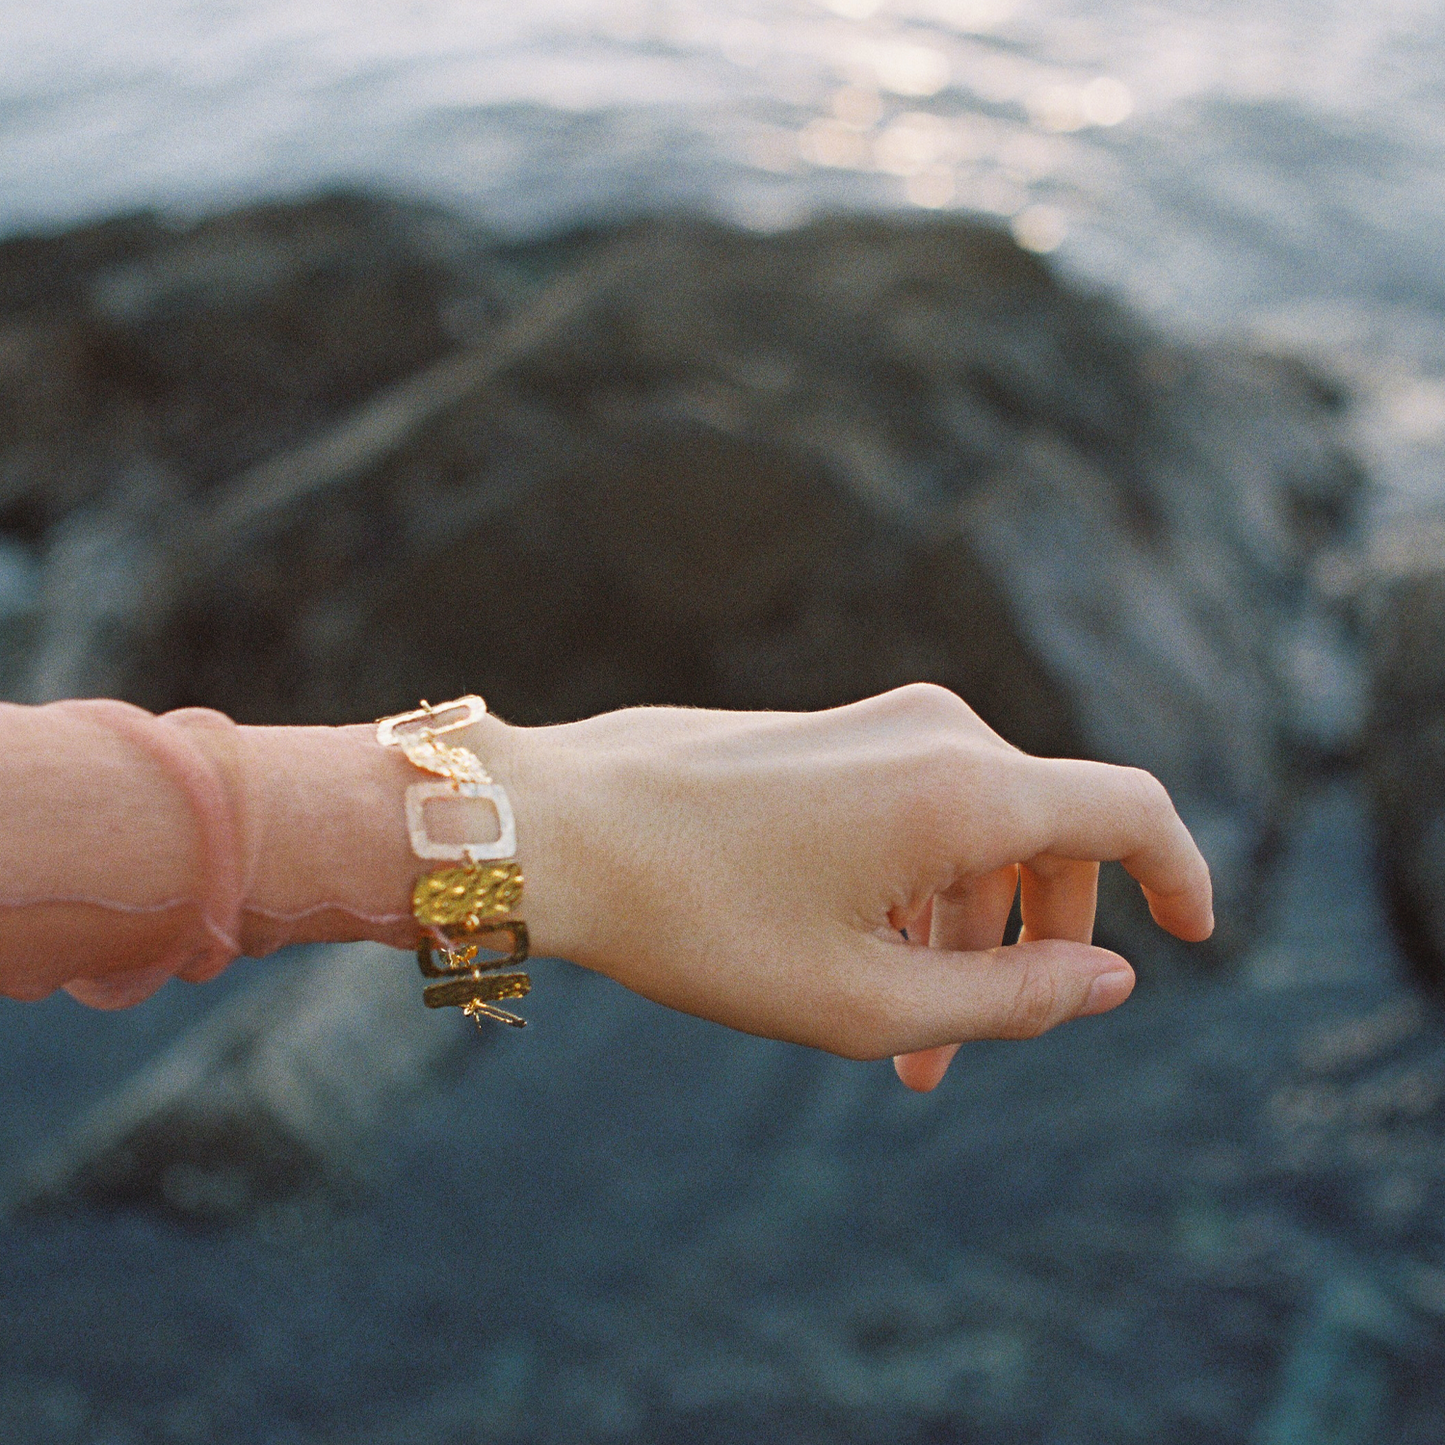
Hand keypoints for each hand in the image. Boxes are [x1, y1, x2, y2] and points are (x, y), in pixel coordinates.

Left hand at [471, 684, 1212, 1085]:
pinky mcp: (829, 735)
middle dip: (1029, 949)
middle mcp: (936, 734)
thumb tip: (1112, 982)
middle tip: (962, 1053)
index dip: (1181, 874)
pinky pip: (910, 812)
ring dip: (957, 935)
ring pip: (971, 835)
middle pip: (1046, 839)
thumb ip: (1010, 996)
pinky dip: (911, 892)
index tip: (1195, 937)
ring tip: (896, 1043)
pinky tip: (854, 965)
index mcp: (964, 788)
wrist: (560, 827)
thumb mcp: (865, 998)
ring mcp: (876, 724)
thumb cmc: (701, 920)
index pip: (1131, 810)